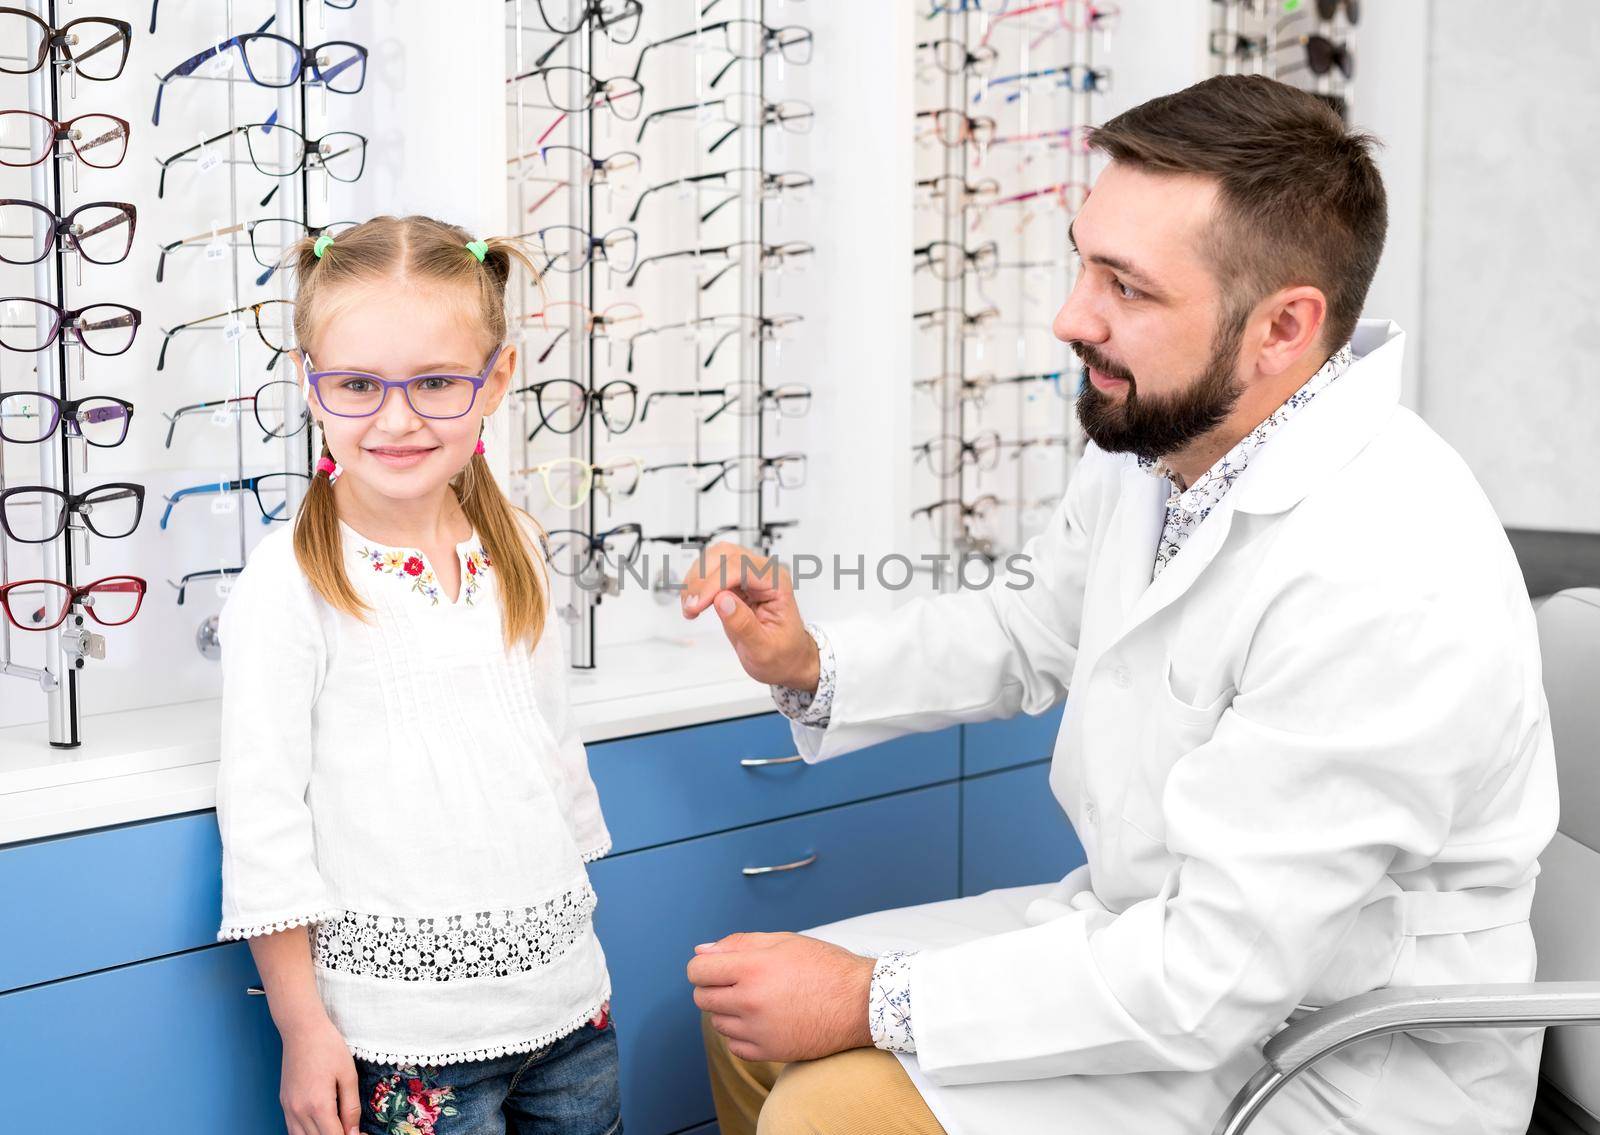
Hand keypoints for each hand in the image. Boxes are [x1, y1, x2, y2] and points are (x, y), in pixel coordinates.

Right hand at [278, 1010, 361, 1134]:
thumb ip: (351, 1107)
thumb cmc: (328, 1047)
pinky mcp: (284, 1104)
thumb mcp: (348, 1075)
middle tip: (353, 1131)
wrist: (302, 1030)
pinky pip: (293, 1129)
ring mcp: (288, 1109)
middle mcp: (299, 1112)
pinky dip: (307, 1133)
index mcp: (318, 1105)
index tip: (362, 1134)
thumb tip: (354, 1132)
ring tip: (337, 1127)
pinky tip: (321, 1126)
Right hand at [680, 542, 819, 691]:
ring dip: (696, 579)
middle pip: (726, 555)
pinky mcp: (735, 583)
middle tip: (690, 606)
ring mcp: (748, 575)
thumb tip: (722, 600)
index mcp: (777, 583)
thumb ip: (744, 624)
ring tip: (690, 607)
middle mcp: (763, 573)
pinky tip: (694, 604)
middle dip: (702, 579)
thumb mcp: (764, 648)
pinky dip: (696, 585)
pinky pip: (711, 571)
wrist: (788, 659)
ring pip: (715, 558)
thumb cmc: (783, 653)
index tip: (697, 605)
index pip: (741, 567)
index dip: (714, 583)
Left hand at [688, 931, 876, 1062]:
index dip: (703, 965)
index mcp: (753, 968)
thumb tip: (702, 950)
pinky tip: (761, 1021)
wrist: (861, 1003)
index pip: (698, 970)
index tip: (715, 966)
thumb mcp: (783, 940)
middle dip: (713, 987)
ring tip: (755, 1000)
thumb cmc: (825, 967)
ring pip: (717, 1023)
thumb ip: (739, 943)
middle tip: (737, 981)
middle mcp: (751, 1001)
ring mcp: (759, 1031)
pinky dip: (741, 1034)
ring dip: (728, 1011)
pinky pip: (734, 1046)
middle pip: (702, 998)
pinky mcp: (769, 1052)